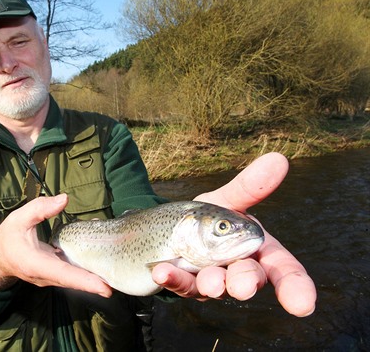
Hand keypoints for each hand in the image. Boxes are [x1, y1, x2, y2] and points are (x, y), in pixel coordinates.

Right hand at [0, 194, 111, 296]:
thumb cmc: (7, 238)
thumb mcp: (18, 218)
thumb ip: (40, 208)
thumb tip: (64, 199)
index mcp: (37, 264)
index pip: (65, 275)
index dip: (85, 281)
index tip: (105, 288)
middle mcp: (46, 276)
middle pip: (76, 281)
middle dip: (98, 283)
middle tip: (120, 282)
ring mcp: (52, 278)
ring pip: (76, 280)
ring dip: (95, 277)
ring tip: (116, 270)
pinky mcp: (56, 275)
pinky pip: (74, 275)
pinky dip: (88, 271)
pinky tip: (102, 259)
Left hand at [152, 152, 316, 316]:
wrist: (175, 228)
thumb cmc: (211, 219)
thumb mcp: (228, 201)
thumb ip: (250, 187)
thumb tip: (279, 159)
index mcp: (258, 250)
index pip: (283, 271)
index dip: (296, 287)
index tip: (303, 305)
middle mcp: (238, 270)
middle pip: (249, 280)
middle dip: (246, 282)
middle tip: (242, 286)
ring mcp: (212, 280)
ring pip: (215, 286)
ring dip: (211, 284)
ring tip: (209, 283)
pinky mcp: (186, 283)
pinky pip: (180, 283)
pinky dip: (172, 278)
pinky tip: (161, 271)